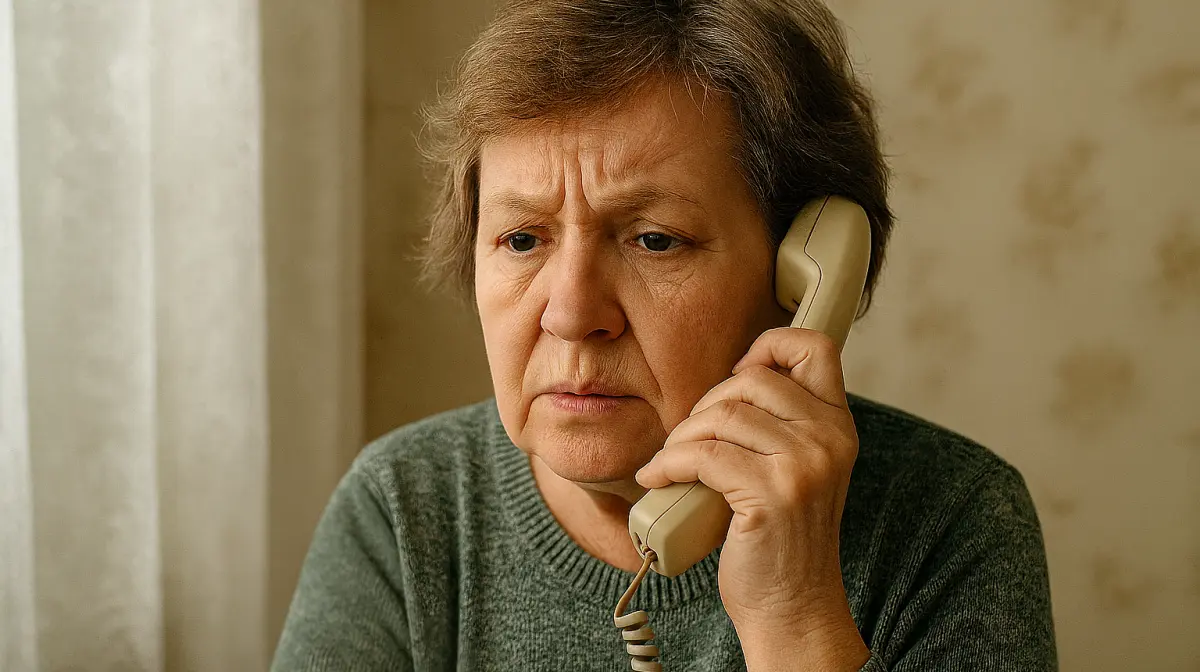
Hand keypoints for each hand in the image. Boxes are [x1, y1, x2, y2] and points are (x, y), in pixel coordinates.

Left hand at [635, 327, 868, 670]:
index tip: (736, 377)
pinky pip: (702, 455)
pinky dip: (667, 464)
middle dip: (705, 406)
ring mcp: (804, 466)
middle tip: (689, 442)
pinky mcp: (772, 495)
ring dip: (681, 438)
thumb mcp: (797, 468)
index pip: (813, 347)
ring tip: (671, 464)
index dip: (767, 346)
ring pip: (722, 416)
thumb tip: (733, 377)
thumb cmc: (779, 538)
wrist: (792, 607)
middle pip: (749, 381)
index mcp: (837, 425)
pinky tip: (657, 479)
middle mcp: (829, 439)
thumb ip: (780, 422)